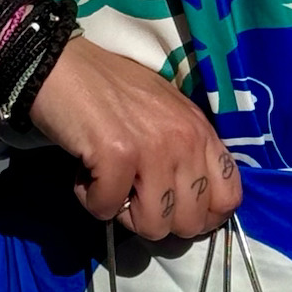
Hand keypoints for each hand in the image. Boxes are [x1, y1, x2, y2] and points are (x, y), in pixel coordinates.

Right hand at [30, 36, 242, 240]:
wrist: (62, 65)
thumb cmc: (111, 91)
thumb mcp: (167, 115)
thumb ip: (187, 152)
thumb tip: (193, 204)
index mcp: (201, 131)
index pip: (229, 198)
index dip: (202, 217)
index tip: (172, 209)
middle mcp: (186, 140)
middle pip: (190, 223)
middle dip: (157, 219)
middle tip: (132, 193)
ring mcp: (153, 148)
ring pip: (153, 225)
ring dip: (123, 213)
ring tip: (107, 181)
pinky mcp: (117, 155)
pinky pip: (107, 209)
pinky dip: (91, 200)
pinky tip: (84, 173)